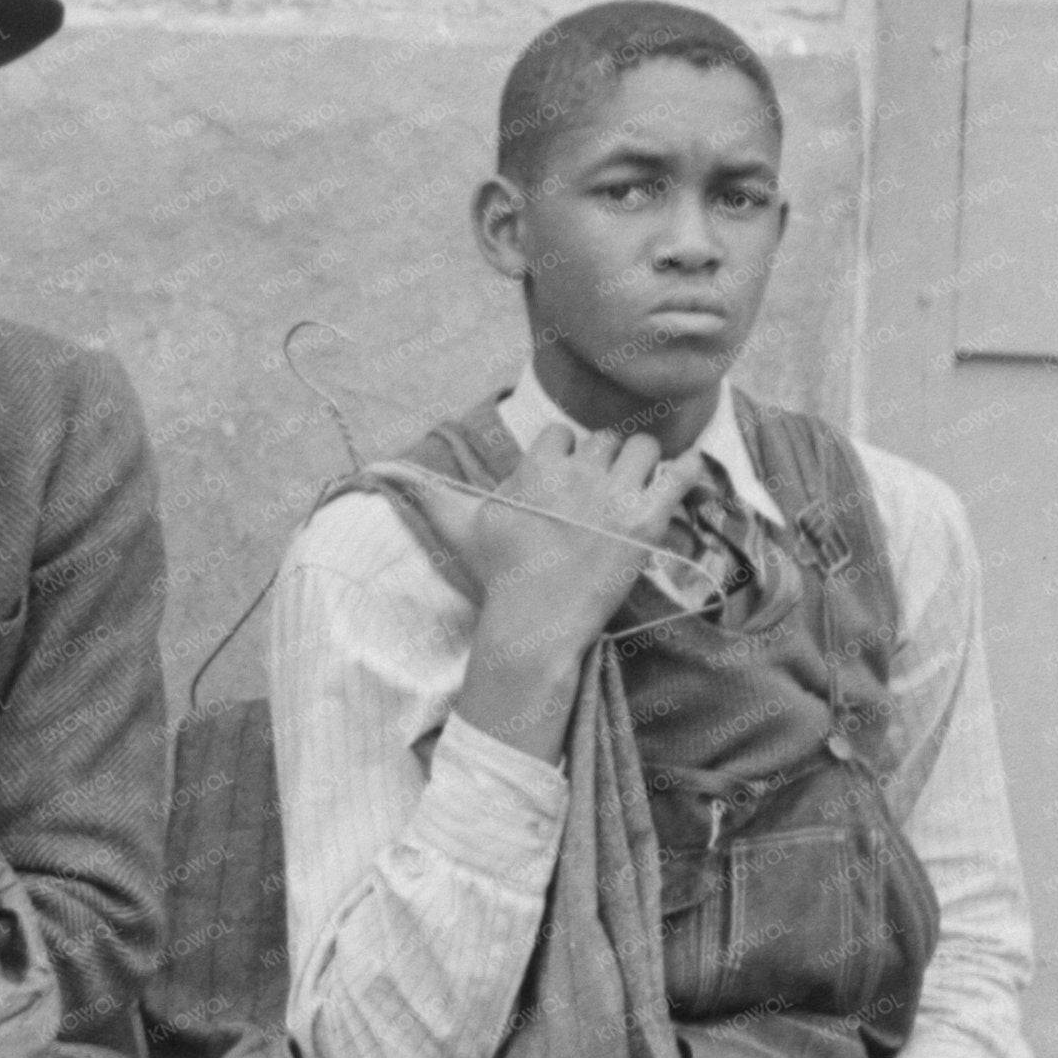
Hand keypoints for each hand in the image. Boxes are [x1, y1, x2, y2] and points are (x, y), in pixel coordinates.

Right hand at [392, 425, 693, 640]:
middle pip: (606, 439)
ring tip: (633, 495)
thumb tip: (371, 471)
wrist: (535, 622)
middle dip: (605, 462)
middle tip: (599, 498)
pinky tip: (679, 481)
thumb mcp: (457, 527)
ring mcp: (615, 494)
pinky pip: (682, 472)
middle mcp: (577, 472)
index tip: (564, 486)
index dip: (567, 457)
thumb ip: (422, 491)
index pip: (564, 434)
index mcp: (536, 466)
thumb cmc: (497, 575)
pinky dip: (687, 470)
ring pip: (643, 448)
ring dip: (642, 466)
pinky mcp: (649, 519)